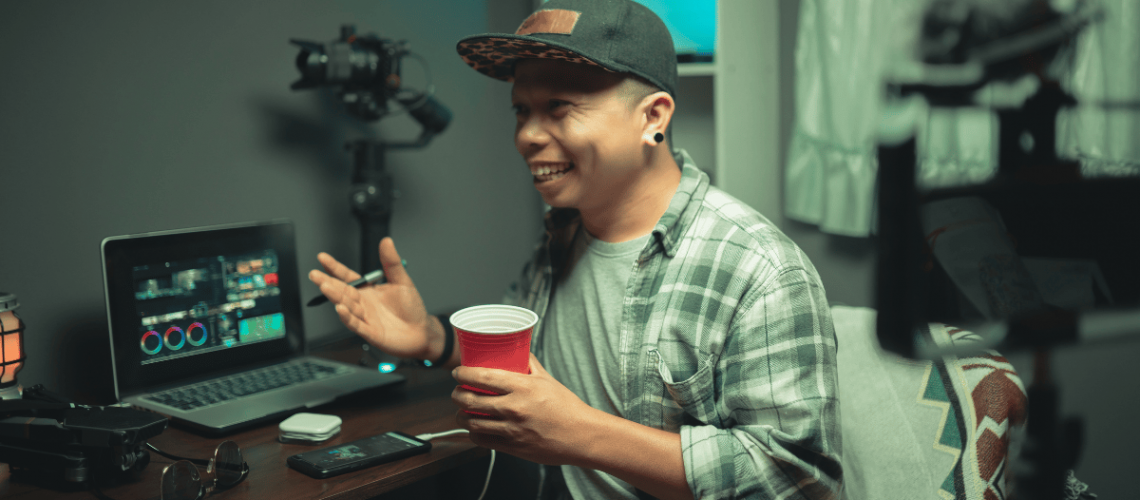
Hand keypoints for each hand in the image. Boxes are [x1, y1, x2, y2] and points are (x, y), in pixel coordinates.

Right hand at [308, 237, 437, 359]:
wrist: (422, 332)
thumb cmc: (412, 308)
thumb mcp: (402, 280)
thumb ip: (392, 262)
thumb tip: (387, 241)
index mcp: (368, 290)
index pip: (347, 277)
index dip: (334, 268)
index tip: (322, 258)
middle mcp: (363, 304)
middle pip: (342, 291)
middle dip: (327, 283)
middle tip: (314, 275)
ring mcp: (365, 318)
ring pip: (346, 306)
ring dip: (335, 297)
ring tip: (325, 287)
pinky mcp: (370, 332)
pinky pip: (356, 324)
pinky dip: (347, 317)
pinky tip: (340, 308)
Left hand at [451, 353, 601, 465]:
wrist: (580, 435)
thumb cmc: (566, 407)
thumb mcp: (547, 379)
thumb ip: (529, 364)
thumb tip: (517, 351)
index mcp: (521, 387)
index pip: (481, 377)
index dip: (463, 374)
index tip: (458, 372)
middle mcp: (513, 408)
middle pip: (469, 400)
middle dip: (457, 394)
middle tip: (457, 391)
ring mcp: (511, 429)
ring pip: (471, 422)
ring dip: (461, 415)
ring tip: (462, 410)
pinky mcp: (511, 447)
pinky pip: (481, 440)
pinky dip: (474, 434)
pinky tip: (476, 428)